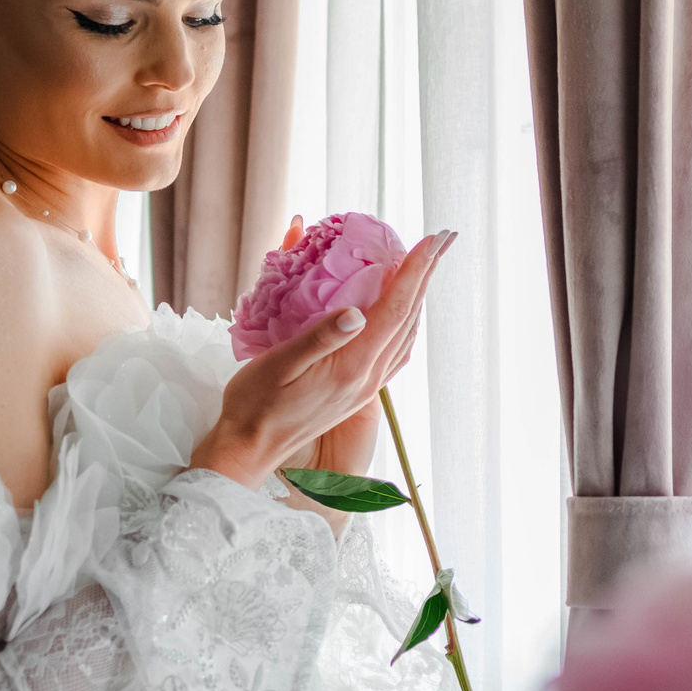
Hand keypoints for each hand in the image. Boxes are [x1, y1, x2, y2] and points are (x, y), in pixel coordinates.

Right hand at [188, 230, 453, 489]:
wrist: (250, 449)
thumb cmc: (255, 404)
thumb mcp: (279, 364)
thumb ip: (319, 338)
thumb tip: (358, 313)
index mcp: (352, 366)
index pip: (394, 309)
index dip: (415, 271)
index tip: (432, 240)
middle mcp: (367, 378)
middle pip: (407, 318)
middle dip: (425, 276)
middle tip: (441, 241)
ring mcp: (366, 387)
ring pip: (405, 335)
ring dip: (418, 297)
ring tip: (425, 266)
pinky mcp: (358, 393)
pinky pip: (394, 350)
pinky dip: (404, 321)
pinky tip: (399, 312)